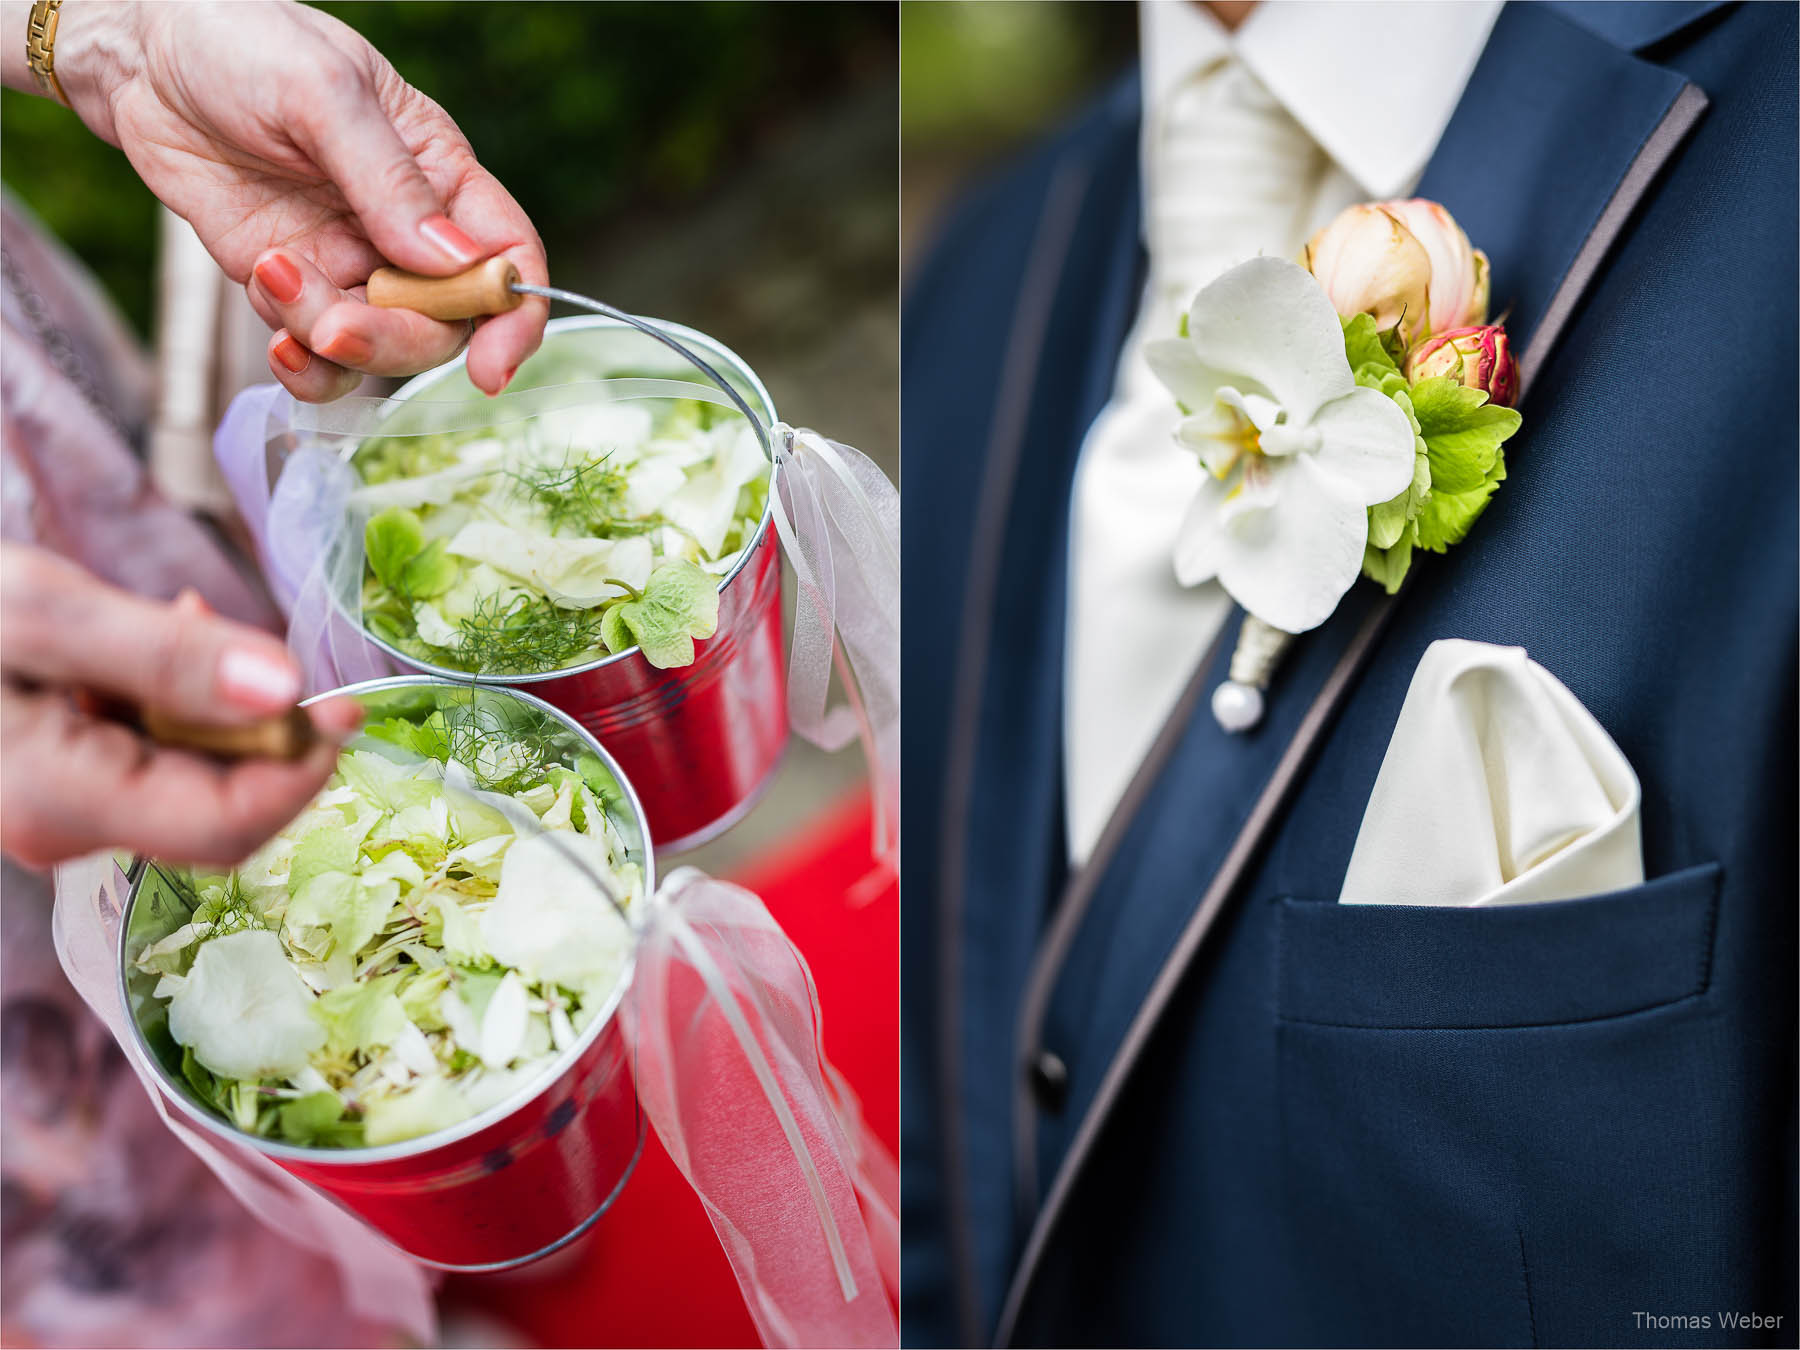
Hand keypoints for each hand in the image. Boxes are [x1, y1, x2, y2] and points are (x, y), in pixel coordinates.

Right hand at [1, 545, 361, 867]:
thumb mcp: (43, 612)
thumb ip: (164, 656)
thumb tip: (285, 688)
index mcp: (60, 804)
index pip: (228, 827)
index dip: (302, 769)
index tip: (346, 705)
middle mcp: (62, 831)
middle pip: (218, 806)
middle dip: (259, 730)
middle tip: (264, 645)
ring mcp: (58, 813)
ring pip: (186, 776)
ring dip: (214, 706)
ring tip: (182, 619)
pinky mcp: (58, 784)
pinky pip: (146, 756)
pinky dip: (172, 702)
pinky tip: (153, 639)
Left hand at [50, 1, 547, 399]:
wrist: (142, 56)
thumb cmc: (244, 41)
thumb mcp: (324, 92)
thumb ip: (389, 179)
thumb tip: (457, 262)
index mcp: (441, 174)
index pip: (508, 258)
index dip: (513, 318)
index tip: (489, 366)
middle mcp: (406, 231)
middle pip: (443, 324)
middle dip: (393, 339)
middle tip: (333, 323)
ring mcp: (349, 263)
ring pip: (380, 348)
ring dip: (334, 346)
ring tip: (274, 282)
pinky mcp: (293, 285)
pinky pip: (319, 354)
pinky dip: (303, 364)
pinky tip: (272, 325)